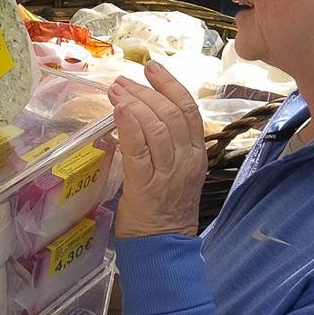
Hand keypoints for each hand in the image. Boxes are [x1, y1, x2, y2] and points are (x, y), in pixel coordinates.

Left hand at [109, 61, 207, 238]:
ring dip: (134, 104)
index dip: (170, 85)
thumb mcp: (178, 172)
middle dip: (146, 91)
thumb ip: (169, 145)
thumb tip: (145, 114)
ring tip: (116, 91)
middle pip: (171, 113)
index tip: (152, 68)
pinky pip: (139, 150)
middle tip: (123, 81)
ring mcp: (168, 173)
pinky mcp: (146, 186)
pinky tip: (120, 111)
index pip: (189, 110)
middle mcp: (186, 160)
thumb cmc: (165, 209)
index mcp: (197, 154)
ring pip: (156, 127)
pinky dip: (130, 126)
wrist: (163, 246)